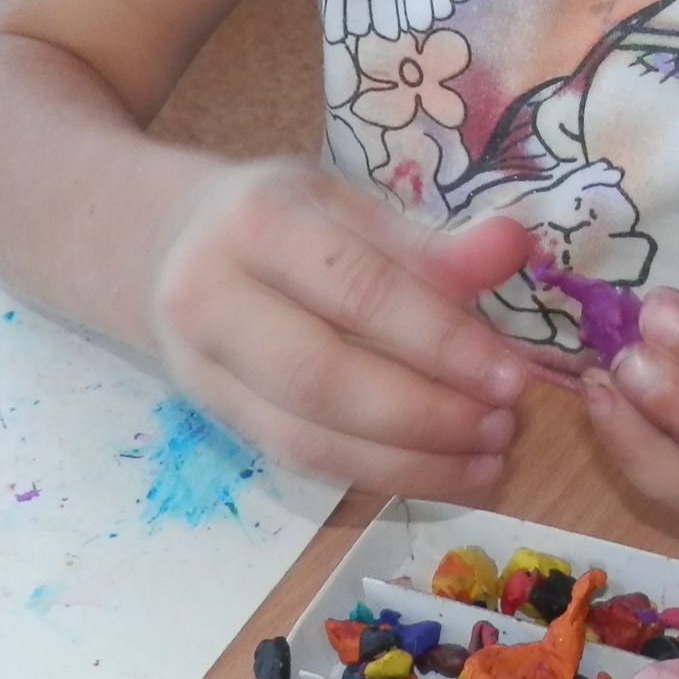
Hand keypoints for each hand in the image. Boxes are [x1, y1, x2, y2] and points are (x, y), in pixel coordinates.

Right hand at [146, 161, 531, 498]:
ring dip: (408, 462)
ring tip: (486, 459)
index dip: (440, 340)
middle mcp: (212, 296)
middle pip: (324, 377)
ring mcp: (202, 366)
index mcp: (257, 221)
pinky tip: (438, 472)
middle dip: (427, 414)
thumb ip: (429, 241)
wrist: (165, 246)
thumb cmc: (282, 218)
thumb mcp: (349, 204)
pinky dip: (376, 473)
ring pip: (308, 438)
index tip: (511, 376)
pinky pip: (299, 460)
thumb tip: (514, 248)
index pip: (359, 290)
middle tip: (503, 426)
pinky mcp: (212, 416)